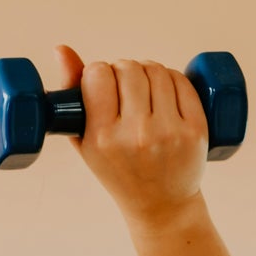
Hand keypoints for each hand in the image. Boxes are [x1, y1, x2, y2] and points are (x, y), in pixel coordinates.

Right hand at [52, 44, 207, 230]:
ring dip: (147, 70)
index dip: (99, 72)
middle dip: (124, 70)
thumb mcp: (86, 140)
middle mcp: (136, 135)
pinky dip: (171, 78)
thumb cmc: (118, 169)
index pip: (99, 74)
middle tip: (124, 88)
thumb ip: (71, 94)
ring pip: (156, 70)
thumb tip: (60, 49)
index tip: (101, 85)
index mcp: (103, 139)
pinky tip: (164, 90)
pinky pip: (181, 81)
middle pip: (129, 69)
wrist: (161, 206)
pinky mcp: (195, 130)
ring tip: (144, 89)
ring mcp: (169, 132)